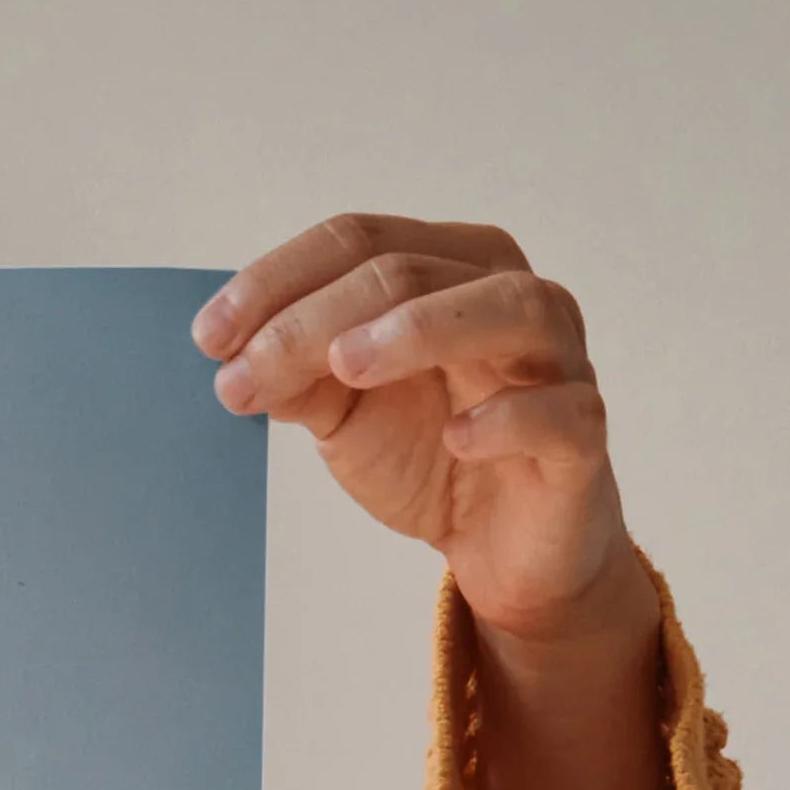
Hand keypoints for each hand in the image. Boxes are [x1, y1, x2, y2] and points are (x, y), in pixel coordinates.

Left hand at [199, 213, 682, 789]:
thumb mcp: (345, 412)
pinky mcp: (581, 436)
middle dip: (315, 319)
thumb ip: (298, 375)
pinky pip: (559, 412)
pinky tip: (456, 437)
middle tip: (246, 371)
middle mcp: (510, 296)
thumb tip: (234, 355)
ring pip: (506, 309)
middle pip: (412, 271)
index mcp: (450, 270)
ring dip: (420, 329)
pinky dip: (507, 417)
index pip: (361, 241)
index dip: (279, 280)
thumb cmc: (431, 454)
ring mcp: (557, 361)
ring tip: (346, 365)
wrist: (502, 548)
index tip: (209, 337)